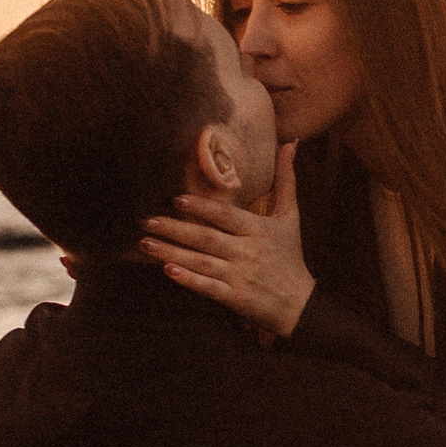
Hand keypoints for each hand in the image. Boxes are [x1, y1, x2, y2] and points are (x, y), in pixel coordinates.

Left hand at [143, 142, 315, 341]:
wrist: (300, 303)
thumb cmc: (290, 256)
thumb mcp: (290, 217)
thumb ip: (286, 180)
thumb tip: (290, 143)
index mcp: (258, 230)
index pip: (226, 215)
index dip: (202, 207)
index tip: (177, 199)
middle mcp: (247, 251)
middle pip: (206, 237)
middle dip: (175, 229)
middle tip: (147, 221)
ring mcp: (240, 276)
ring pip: (201, 261)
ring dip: (171, 252)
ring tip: (145, 243)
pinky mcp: (235, 298)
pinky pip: (208, 288)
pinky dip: (189, 279)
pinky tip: (168, 270)